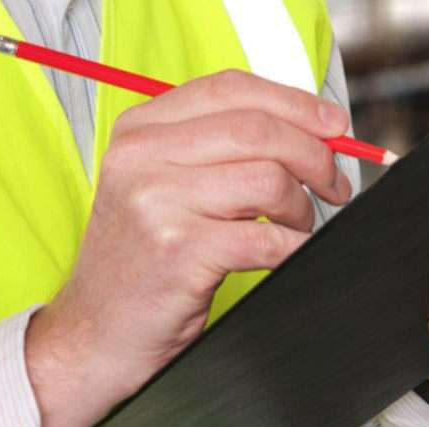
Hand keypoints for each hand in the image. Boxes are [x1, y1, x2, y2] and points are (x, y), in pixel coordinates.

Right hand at [26, 69, 352, 426]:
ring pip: (270, 180)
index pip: (231, 89)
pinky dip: (294, 248)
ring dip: (301, 209)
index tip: (332, 125)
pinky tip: (290, 255)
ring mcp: (158, 203)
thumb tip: (306, 129)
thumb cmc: (138, 265)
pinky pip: (268, 239)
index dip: (294, 103)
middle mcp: (141, 158)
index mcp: (138, 132)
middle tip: (334, 185)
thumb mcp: (157, 189)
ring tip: (295, 228)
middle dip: (316, 156)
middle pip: (260, 129)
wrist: (94, 335)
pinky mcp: (180, 251)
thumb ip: (212, 151)